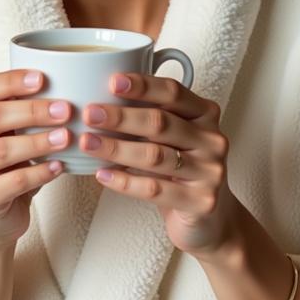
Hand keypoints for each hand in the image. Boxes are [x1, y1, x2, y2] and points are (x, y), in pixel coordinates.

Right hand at [0, 70, 71, 254]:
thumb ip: (19, 109)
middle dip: (33, 111)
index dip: (12, 81)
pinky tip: (59, 166)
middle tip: (64, 110)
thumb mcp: (6, 132)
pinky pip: (15, 181)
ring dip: (39, 141)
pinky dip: (41, 172)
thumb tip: (62, 84)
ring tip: (66, 137)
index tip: (42, 78)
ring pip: (3, 149)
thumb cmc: (4, 166)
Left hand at [81, 73, 238, 257]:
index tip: (112, 81)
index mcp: (205, 114)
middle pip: (161, 123)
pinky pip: (155, 189)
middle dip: (121, 117)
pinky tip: (102, 175)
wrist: (210, 218)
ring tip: (87, 143)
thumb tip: (101, 101)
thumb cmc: (182, 170)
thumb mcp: (173, 138)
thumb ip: (149, 117)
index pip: (173, 92)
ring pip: (155, 156)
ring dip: (116, 149)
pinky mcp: (200, 201)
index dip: (143, 86)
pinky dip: (124, 182)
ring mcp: (210, 171)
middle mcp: (212, 139)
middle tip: (90, 114)